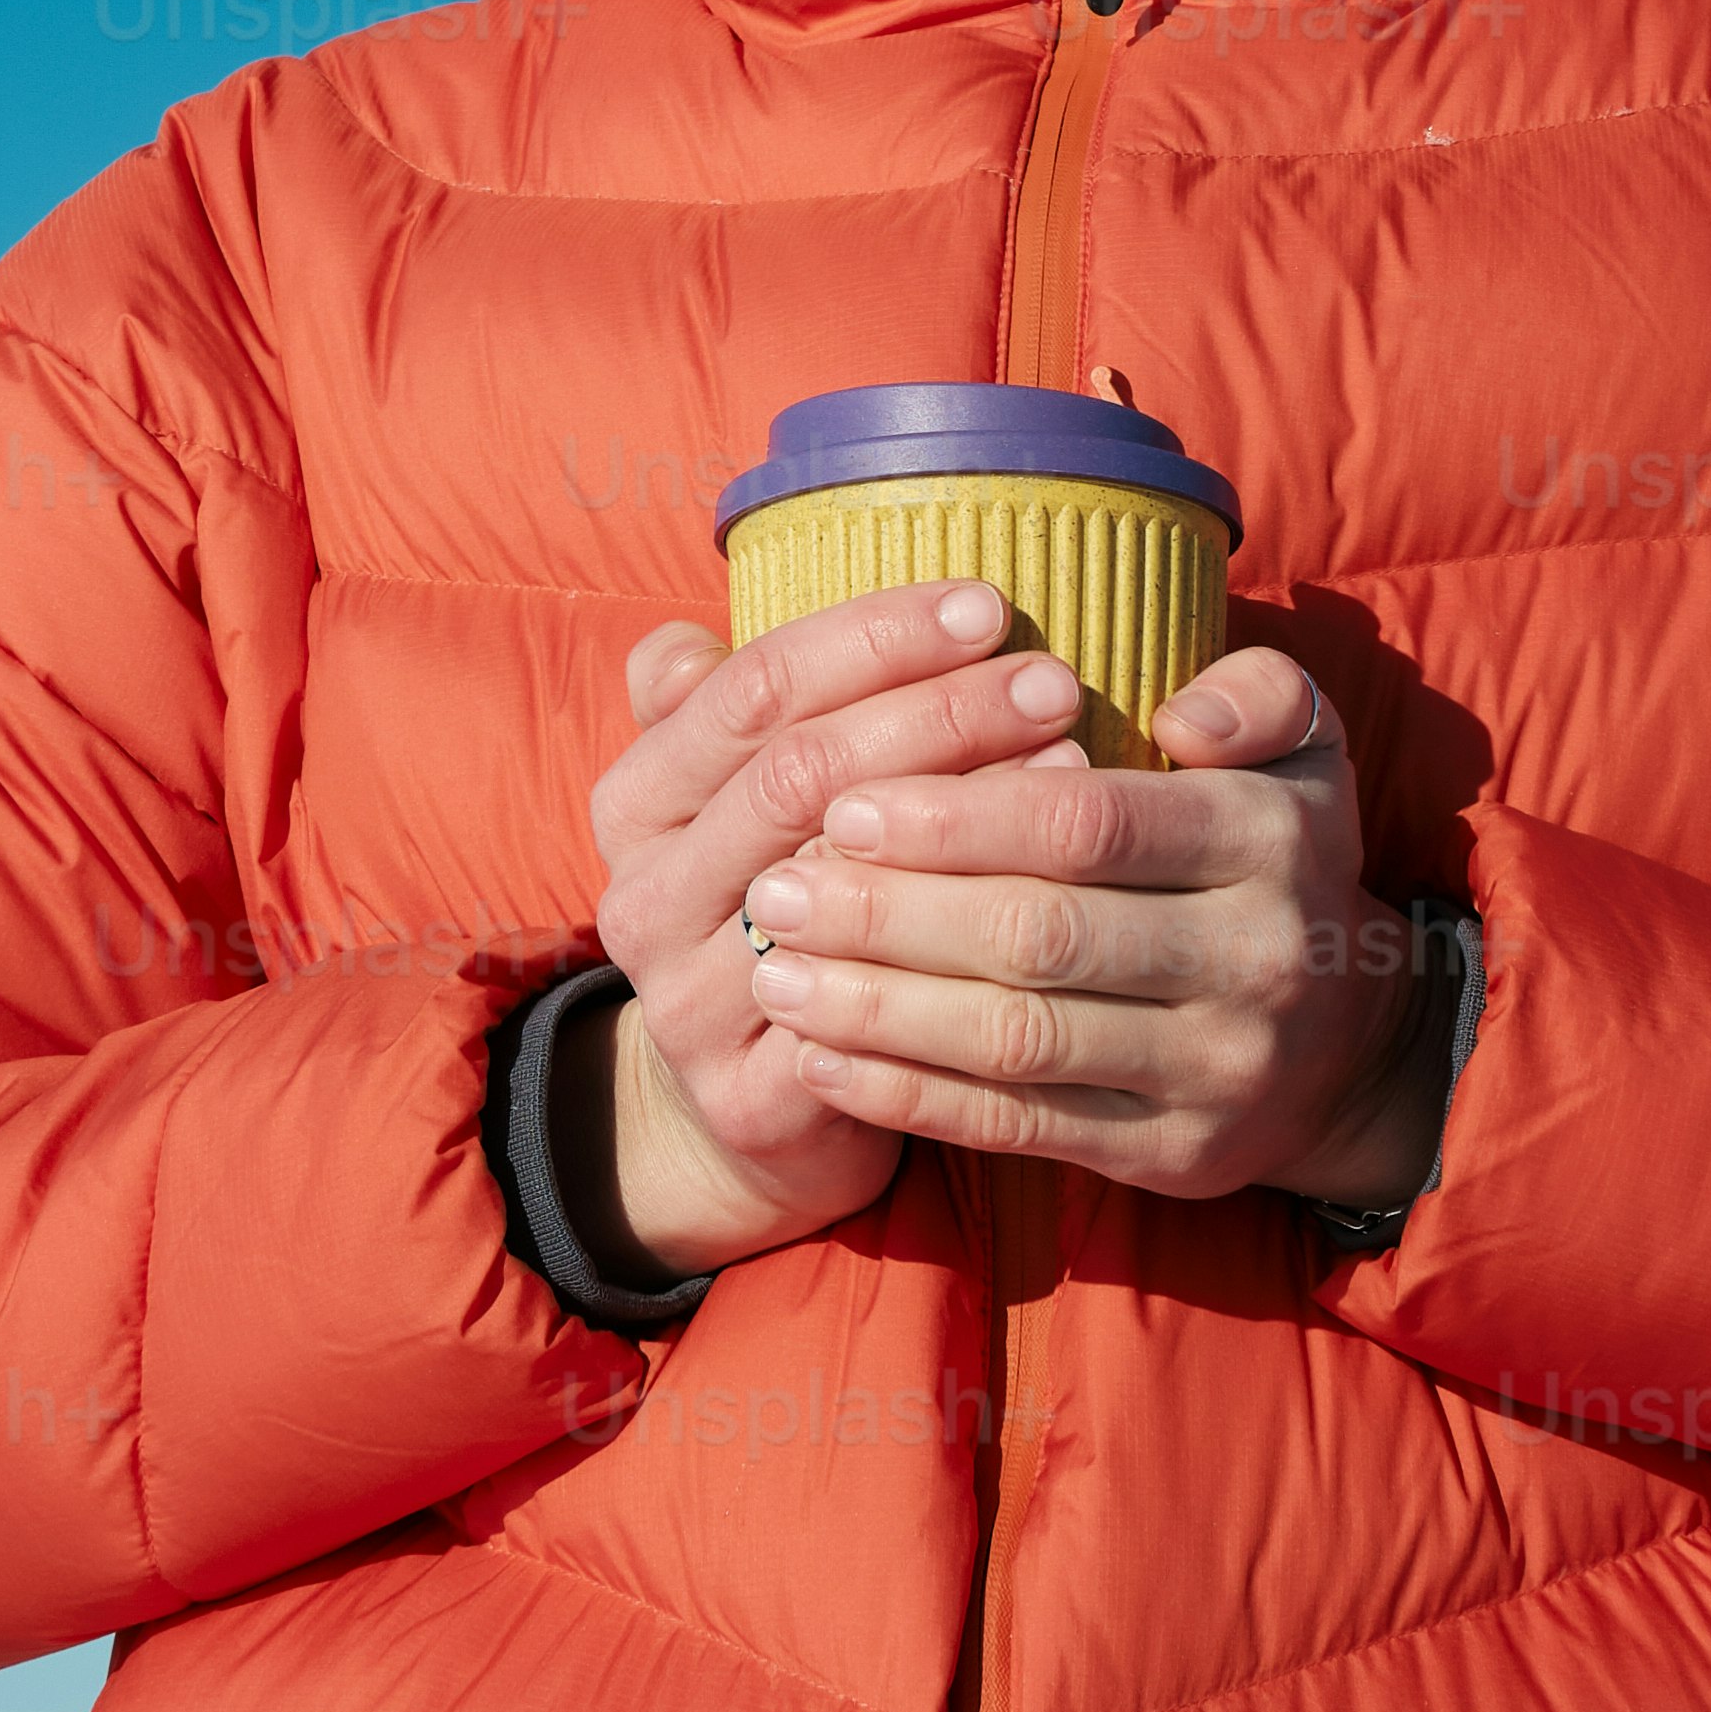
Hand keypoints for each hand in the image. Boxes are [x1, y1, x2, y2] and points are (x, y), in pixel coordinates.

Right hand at [575, 581, 1103, 1281]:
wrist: (752, 1107)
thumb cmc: (781, 903)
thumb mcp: (736, 796)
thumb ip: (729, 710)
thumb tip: (700, 625)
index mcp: (634, 802)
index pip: (753, 689)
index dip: (873, 638)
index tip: (987, 604)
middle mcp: (641, 898)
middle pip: (797, 774)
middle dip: (937, 713)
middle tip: (1051, 679)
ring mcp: (688, 1003)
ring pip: (840, 886)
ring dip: (967, 813)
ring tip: (1075, 763)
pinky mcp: (752, 1095)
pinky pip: (874, 1006)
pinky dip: (965, 939)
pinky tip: (1051, 892)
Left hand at [728, 638, 1448, 1215]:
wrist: (1353, 1041)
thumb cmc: (1279, 859)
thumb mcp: (1305, 749)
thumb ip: (1256, 693)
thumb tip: (1180, 713)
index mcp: (1267, 839)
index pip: (1089, 825)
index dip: (959, 817)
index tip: (847, 802)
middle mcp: (1254, 959)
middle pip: (1040, 936)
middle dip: (892, 914)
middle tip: (779, 888)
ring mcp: (1215, 1069)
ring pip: (1019, 1039)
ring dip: (881, 1010)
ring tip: (775, 973)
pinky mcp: (1175, 1154)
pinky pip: (1022, 1127)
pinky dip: (912, 1096)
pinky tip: (823, 1060)